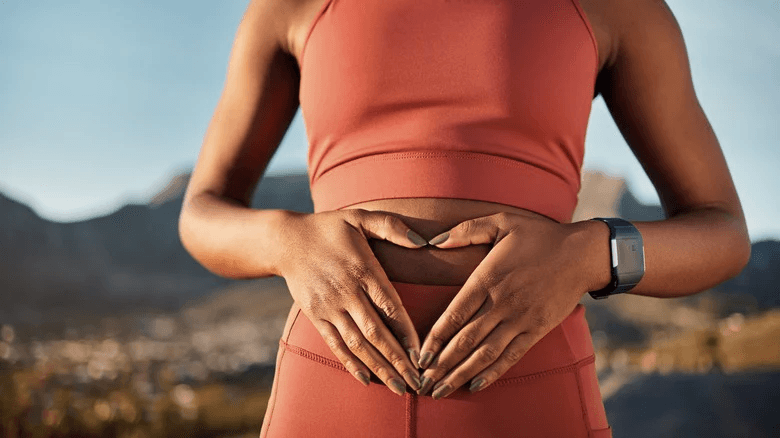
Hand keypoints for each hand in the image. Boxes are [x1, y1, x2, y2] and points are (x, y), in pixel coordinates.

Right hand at [276, 209, 428, 395]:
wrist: (285, 240)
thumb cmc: (329, 228)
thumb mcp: (360, 217)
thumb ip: (392, 226)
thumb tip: (422, 240)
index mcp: (363, 269)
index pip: (390, 306)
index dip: (406, 332)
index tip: (423, 354)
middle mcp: (346, 292)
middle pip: (376, 332)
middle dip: (398, 360)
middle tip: (418, 383)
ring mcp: (329, 306)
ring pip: (357, 343)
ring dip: (379, 368)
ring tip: (399, 388)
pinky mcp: (315, 316)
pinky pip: (335, 344)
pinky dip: (351, 363)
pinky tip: (366, 380)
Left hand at [414, 212, 606, 398]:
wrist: (582, 253)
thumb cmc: (539, 235)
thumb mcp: (501, 222)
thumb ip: (466, 231)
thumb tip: (434, 241)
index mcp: (488, 278)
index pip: (455, 314)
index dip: (435, 338)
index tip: (419, 355)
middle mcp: (501, 303)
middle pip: (465, 340)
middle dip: (441, 364)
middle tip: (422, 382)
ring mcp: (520, 319)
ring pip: (485, 353)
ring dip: (460, 374)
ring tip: (441, 391)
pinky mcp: (536, 329)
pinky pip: (511, 356)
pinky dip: (493, 373)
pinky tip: (475, 386)